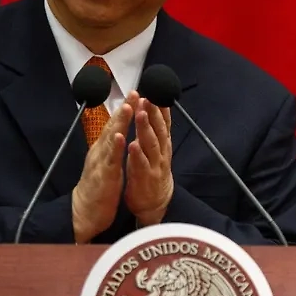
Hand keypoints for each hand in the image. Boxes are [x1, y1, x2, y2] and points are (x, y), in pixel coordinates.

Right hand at [71, 91, 137, 243]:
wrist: (84, 211)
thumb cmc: (98, 187)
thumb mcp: (106, 162)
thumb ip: (110, 146)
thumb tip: (117, 130)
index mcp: (103, 149)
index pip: (115, 125)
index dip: (125, 109)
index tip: (136, 93)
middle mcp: (100, 151)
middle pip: (112, 126)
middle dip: (124, 109)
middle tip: (135, 92)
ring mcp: (100, 162)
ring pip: (110, 139)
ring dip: (119, 122)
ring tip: (128, 107)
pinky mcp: (103, 176)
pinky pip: (110, 160)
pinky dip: (114, 147)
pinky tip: (119, 136)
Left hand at [124, 94, 173, 225]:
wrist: (155, 203)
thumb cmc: (150, 172)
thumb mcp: (154, 150)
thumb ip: (152, 132)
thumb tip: (149, 110)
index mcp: (161, 144)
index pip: (162, 122)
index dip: (160, 107)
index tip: (156, 91)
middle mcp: (161, 152)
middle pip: (158, 129)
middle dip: (153, 112)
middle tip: (148, 97)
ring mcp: (155, 164)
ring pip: (151, 144)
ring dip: (146, 128)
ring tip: (141, 114)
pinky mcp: (146, 177)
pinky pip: (141, 164)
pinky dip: (137, 154)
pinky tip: (133, 144)